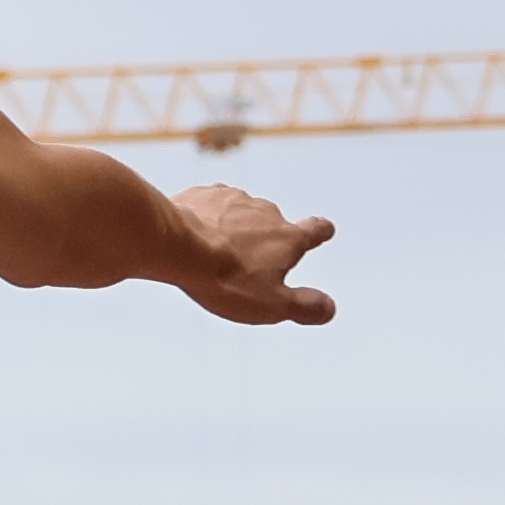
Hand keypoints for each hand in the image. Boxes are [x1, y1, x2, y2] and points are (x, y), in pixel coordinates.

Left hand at [175, 184, 338, 325]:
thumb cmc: (225, 277)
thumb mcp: (272, 304)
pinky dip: (205, 220)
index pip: (315, 230)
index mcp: (289, 237)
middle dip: (263, 241)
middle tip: (247, 264)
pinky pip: (208, 208)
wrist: (176, 246)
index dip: (320, 232)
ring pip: (238, 216)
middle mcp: (266, 211)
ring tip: (215, 254)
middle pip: (272, 224)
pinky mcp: (203, 195)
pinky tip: (192, 237)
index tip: (323, 231)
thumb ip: (304, 307)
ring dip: (232, 231)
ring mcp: (234, 200)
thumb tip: (328, 309)